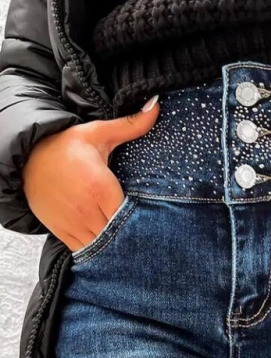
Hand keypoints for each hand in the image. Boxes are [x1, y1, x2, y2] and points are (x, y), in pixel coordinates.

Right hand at [22, 95, 159, 251]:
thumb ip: (130, 125)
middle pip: (118, 235)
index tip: (156, 222)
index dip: (144, 222)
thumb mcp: (98, 133)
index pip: (129, 216)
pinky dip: (98, 251)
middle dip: (133, 237)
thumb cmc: (65, 145)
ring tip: (131, 244)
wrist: (28, 157)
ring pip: (102, 247)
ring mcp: (74, 224)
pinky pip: (85, 250)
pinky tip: (109, 246)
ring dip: (116, 247)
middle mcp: (87, 210)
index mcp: (100, 188)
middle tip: (148, 236)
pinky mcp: (63, 231)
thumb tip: (156, 106)